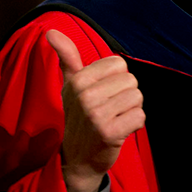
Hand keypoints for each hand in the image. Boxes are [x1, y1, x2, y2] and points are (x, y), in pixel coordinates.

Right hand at [45, 29, 145, 191]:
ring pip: (137, 98)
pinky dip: (134, 125)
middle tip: (109, 110)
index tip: (102, 95)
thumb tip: (51, 32)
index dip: (116, 80)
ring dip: (131, 111)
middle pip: (131, 80)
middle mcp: (85, 95)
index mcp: (77, 80)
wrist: (77, 159)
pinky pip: (140, 117)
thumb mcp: (70, 86)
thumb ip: (67, 57)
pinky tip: (119, 131)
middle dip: (125, 96)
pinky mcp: (109, 132)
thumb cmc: (79, 117)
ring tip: (114, 120)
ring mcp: (96, 115)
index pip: (119, 64)